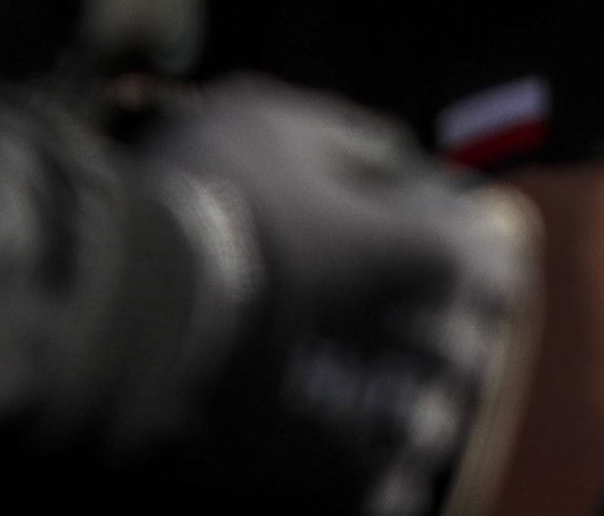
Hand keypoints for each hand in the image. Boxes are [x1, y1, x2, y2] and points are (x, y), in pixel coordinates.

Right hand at [126, 78, 537, 515]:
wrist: (110, 322)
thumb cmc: (201, 205)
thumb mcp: (278, 125)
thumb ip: (352, 141)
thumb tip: (388, 160)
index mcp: (439, 261)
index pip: (494, 266)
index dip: (450, 254)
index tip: (406, 251)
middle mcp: (432, 353)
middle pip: (461, 350)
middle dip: (421, 332)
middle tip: (355, 322)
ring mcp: (382, 435)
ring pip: (423, 427)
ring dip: (392, 405)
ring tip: (334, 388)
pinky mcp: (331, 498)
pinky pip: (384, 494)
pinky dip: (361, 473)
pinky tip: (320, 448)